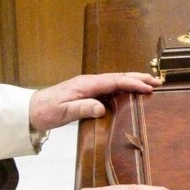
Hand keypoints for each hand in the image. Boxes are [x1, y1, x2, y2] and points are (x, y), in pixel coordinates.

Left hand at [29, 73, 159, 131]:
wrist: (32, 110)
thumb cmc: (46, 110)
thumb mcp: (63, 112)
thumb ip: (82, 108)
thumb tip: (102, 107)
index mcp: (86, 84)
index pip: (114, 81)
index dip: (132, 83)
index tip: (148, 88)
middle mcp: (90, 82)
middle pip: (118, 77)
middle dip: (139, 78)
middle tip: (157, 82)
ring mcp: (89, 87)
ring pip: (116, 81)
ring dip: (134, 82)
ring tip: (151, 85)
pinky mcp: (88, 93)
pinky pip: (110, 88)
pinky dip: (124, 88)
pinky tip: (132, 93)